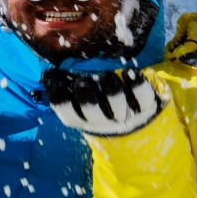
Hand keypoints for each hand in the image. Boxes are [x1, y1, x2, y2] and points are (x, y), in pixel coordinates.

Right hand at [41, 68, 163, 136]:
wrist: (134, 124)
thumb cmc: (100, 105)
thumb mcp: (82, 102)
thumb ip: (66, 88)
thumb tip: (49, 75)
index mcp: (84, 119)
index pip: (69, 115)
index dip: (62, 102)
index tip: (59, 86)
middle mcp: (104, 121)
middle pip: (92, 112)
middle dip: (87, 97)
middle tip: (84, 81)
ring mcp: (126, 116)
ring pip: (118, 106)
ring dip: (111, 90)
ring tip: (106, 75)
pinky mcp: (147, 107)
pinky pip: (143, 98)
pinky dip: (137, 85)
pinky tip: (129, 73)